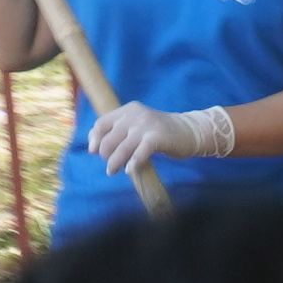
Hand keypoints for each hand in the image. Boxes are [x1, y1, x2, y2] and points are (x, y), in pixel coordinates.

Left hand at [81, 99, 228, 179]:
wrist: (188, 131)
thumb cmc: (158, 132)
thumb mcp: (136, 125)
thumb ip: (118, 131)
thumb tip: (93, 146)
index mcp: (128, 110)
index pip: (102, 123)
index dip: (95, 139)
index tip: (93, 151)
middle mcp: (135, 115)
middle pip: (109, 139)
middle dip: (106, 155)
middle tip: (110, 164)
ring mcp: (146, 125)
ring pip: (121, 148)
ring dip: (114, 163)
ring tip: (112, 171)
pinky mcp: (157, 137)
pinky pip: (139, 153)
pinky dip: (132, 163)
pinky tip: (129, 171)